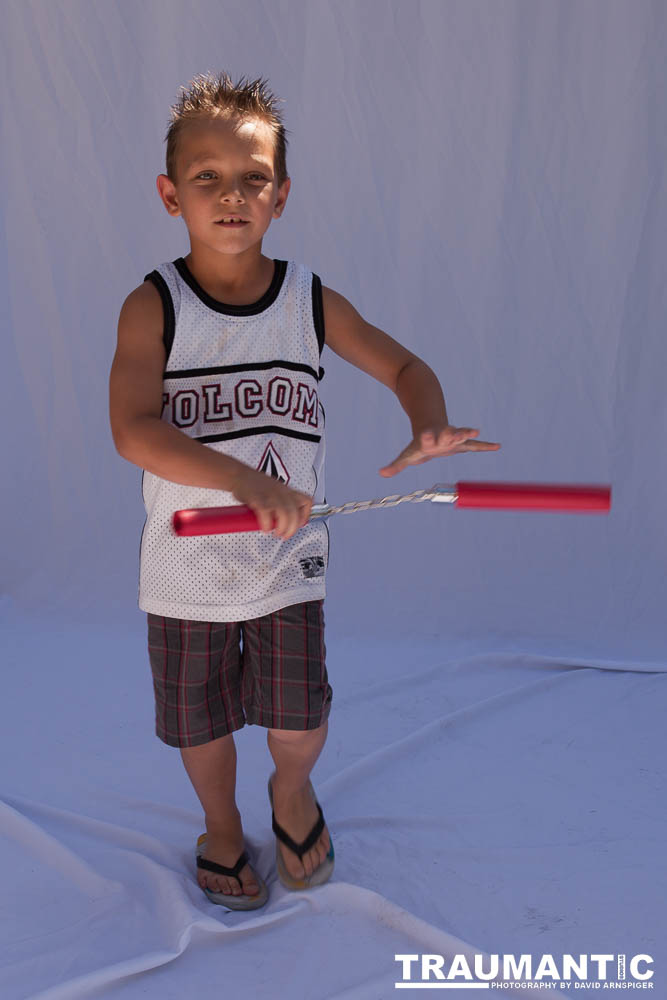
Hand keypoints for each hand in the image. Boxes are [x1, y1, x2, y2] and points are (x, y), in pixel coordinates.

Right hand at [230, 465, 312, 538]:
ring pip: (284, 513)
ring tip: (276, 533)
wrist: (238, 475)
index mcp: (287, 491)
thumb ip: (283, 504)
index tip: (298, 524)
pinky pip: (266, 512)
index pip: (307, 502)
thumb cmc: (255, 485)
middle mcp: (281, 492)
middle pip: (294, 512)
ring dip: (282, 527)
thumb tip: (286, 522)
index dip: (305, 516)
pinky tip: (265, 528)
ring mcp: (269, 494)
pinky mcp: (256, 498)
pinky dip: (267, 524)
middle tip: (285, 534)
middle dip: (291, 528)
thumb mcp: (275, 492)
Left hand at [379, 424, 500, 476]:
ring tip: (476, 433)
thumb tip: (381, 474)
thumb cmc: (419, 444)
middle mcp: (442, 436)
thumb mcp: (408, 455)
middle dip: (452, 433)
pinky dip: (485, 446)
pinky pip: (475, 445)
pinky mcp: (462, 442)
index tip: (426, 435)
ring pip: (462, 435)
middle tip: (456, 432)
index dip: (426, 437)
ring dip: (468, 434)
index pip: (427, 438)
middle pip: (447, 434)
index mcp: (428, 439)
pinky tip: (497, 446)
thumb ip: (397, 465)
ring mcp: (453, 438)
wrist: (431, 426)